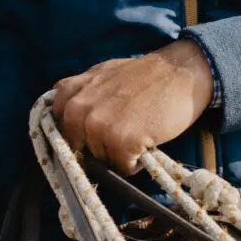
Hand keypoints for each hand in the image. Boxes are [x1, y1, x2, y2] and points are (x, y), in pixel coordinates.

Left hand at [52, 41, 214, 174]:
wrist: (180, 73)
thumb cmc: (145, 76)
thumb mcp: (102, 73)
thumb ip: (80, 90)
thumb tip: (62, 110)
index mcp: (70, 92)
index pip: (59, 129)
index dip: (78, 135)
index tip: (93, 135)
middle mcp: (78, 109)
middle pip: (79, 149)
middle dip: (98, 147)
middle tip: (121, 134)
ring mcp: (98, 125)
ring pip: (100, 160)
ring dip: (118, 155)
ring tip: (137, 134)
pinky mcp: (120, 140)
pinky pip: (121, 167)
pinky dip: (134, 162)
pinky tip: (146, 143)